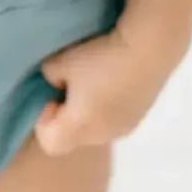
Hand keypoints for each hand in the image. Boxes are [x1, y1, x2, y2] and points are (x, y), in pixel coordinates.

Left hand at [34, 25, 178, 156]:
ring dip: (86, 112)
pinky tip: (113, 81)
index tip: (52, 94)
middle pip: (72, 138)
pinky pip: (112, 120)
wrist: (148, 49)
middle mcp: (101, 136)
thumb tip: (58, 83)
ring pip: (93, 129)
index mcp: (79, 128)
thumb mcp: (59, 61)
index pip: (49, 142)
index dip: (43, 119)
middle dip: (65, 116)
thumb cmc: (99, 57)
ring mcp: (123, 129)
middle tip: (69, 85)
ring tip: (93, 81)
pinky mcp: (139, 117)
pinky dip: (106, 107)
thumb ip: (49, 76)